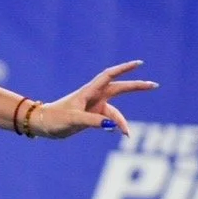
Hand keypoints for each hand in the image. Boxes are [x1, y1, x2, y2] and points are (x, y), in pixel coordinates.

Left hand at [32, 60, 157, 138]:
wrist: (43, 125)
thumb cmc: (55, 119)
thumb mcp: (74, 120)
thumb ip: (93, 122)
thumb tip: (112, 126)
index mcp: (89, 92)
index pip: (109, 75)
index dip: (124, 69)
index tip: (139, 64)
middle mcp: (94, 97)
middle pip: (120, 88)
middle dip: (136, 87)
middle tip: (154, 85)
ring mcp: (94, 106)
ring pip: (115, 112)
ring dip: (122, 122)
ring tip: (127, 135)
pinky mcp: (93, 116)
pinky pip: (109, 121)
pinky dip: (116, 126)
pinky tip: (123, 134)